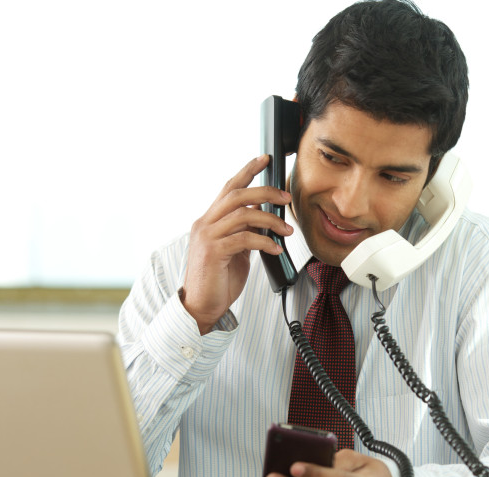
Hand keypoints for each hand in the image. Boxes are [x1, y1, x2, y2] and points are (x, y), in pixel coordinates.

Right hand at [182, 155, 292, 333]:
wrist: (202, 306)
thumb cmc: (218, 280)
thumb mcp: (235, 251)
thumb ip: (244, 232)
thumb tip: (263, 218)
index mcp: (209, 221)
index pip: (229, 188)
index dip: (247, 171)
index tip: (265, 159)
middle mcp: (205, 224)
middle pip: (237, 195)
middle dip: (265, 192)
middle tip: (285, 198)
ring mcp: (207, 237)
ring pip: (243, 214)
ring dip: (270, 220)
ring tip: (287, 229)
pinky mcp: (214, 252)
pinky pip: (244, 238)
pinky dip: (264, 241)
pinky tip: (276, 249)